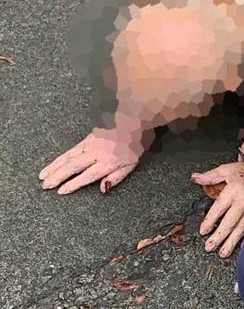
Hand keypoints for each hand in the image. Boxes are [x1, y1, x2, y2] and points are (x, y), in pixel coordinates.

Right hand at [39, 125, 153, 194]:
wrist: (134, 117)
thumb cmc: (136, 142)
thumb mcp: (132, 164)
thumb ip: (116, 177)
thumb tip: (102, 189)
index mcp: (108, 161)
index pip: (87, 175)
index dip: (73, 184)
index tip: (61, 191)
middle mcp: (96, 153)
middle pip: (73, 166)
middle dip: (58, 176)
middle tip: (45, 186)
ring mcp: (90, 144)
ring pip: (68, 157)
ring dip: (54, 167)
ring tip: (42, 176)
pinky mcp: (87, 137)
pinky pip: (71, 150)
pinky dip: (60, 157)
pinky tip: (55, 163)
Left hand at [191, 160, 243, 256]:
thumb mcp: (226, 170)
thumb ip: (210, 176)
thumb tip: (195, 178)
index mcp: (232, 192)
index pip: (219, 209)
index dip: (210, 220)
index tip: (203, 231)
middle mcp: (243, 202)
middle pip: (229, 223)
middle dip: (218, 237)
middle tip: (209, 247)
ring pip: (241, 229)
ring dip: (231, 242)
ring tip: (223, 253)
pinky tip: (242, 247)